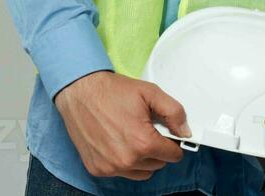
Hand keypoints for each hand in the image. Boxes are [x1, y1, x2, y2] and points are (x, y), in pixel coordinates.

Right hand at [53, 71, 189, 180]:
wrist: (79, 91)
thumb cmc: (111, 91)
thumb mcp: (149, 92)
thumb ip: (174, 112)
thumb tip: (185, 132)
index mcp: (143, 143)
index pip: (173, 155)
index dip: (172, 142)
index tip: (164, 134)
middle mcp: (127, 160)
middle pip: (158, 164)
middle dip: (157, 149)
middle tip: (145, 129)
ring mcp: (110, 167)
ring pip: (142, 173)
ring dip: (142, 159)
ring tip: (131, 136)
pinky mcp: (97, 169)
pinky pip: (121, 173)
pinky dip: (124, 162)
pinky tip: (117, 142)